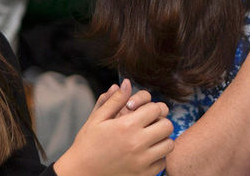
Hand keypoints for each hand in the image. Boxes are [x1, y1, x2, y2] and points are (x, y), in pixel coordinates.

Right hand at [55, 79, 173, 175]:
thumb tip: (127, 83)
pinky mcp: (143, 175)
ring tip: (150, 138)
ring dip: (162, 139)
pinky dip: (158, 157)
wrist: (81, 172)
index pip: (155, 109)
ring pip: (168, 144)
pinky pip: (163, 163)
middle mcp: (137, 143)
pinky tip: (147, 153)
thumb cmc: (88, 143)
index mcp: (126, 126)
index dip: (151, 107)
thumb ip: (114, 100)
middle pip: (167, 125)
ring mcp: (142, 161)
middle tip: (150, 123)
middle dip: (160, 121)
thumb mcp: (98, 118)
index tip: (144, 111)